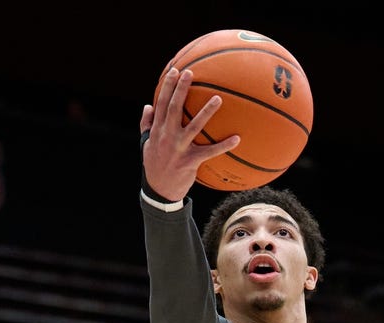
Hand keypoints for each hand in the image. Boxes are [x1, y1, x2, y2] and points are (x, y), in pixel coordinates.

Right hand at [140, 67, 239, 201]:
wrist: (159, 191)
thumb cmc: (154, 165)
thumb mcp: (146, 144)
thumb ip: (146, 125)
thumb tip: (148, 106)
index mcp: (157, 130)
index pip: (161, 104)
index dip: (167, 86)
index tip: (174, 70)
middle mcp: (167, 136)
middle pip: (174, 108)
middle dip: (182, 89)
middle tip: (191, 73)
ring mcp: (179, 149)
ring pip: (194, 126)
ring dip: (206, 112)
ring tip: (218, 98)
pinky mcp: (190, 161)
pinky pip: (210, 152)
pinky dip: (224, 145)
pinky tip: (237, 138)